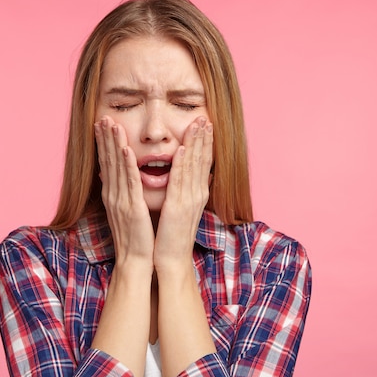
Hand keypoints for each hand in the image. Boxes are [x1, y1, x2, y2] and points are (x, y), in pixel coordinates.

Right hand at [95, 116, 154, 267]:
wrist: (136, 261)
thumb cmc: (135, 238)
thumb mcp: (125, 211)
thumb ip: (122, 193)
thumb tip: (117, 178)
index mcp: (112, 195)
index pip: (106, 164)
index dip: (104, 143)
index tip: (102, 124)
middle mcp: (113, 195)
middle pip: (107, 161)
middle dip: (105, 138)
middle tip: (102, 116)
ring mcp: (120, 201)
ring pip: (116, 167)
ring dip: (114, 144)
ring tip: (111, 124)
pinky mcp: (132, 208)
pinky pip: (129, 183)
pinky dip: (127, 165)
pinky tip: (126, 150)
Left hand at [153, 117, 212, 270]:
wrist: (171, 259)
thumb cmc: (172, 235)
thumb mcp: (181, 209)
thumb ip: (184, 191)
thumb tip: (187, 178)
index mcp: (196, 193)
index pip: (203, 162)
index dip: (205, 142)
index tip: (205, 124)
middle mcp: (196, 194)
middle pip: (202, 160)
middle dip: (203, 137)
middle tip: (204, 117)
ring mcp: (189, 200)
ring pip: (193, 166)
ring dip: (194, 144)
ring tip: (196, 124)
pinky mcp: (177, 208)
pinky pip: (179, 182)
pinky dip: (181, 165)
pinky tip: (181, 149)